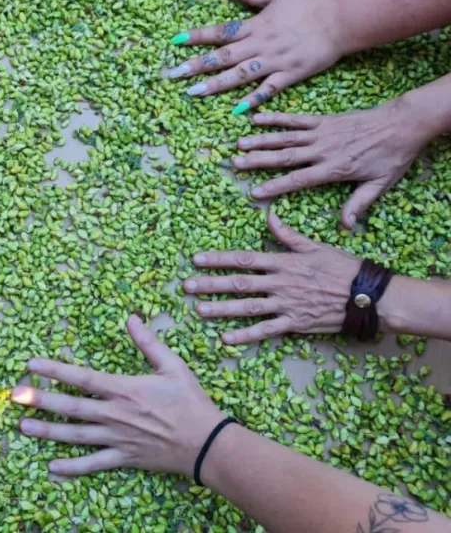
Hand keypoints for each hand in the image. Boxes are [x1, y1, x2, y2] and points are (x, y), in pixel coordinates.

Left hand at [11, 316, 224, 476]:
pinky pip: (94, 464)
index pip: (82, 377)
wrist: (208, 443)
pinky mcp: (125, 458)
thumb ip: (148, 342)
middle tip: (15, 396)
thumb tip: (131, 317)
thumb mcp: (173, 366)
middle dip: (41, 400)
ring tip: (23, 426)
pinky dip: (73, 468)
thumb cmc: (191, 402)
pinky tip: (52, 467)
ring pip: (76, 435)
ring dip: (48, 431)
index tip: (32, 363)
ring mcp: (118, 439)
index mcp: (125, 389)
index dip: (55, 370)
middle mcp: (116, 415)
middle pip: (71, 407)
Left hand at [168, 0, 343, 112]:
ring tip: (193, 92)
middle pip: (223, 56)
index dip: (197, 36)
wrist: (339, 21)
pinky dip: (252, 100)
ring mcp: (273, 62)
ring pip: (239, 75)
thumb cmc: (308, 7)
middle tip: (174, 73)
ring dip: (215, 84)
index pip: (220, 31)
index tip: (175, 41)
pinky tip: (235, 110)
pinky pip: (267, 90)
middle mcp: (260, 45)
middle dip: (197, 65)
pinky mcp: (289, 75)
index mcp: (255, 25)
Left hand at [185, 212, 360, 343]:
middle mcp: (280, 283)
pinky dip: (245, 336)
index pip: (243, 259)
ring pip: (247, 307)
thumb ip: (288, 235)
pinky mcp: (295, 325)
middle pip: (238, 283)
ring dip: (220, 309)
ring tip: (198, 310)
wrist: (369, 297)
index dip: (218, 259)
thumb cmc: (344, 268)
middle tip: (186, 287)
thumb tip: (269, 215)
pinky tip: (225, 339)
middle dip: (210, 284)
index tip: (196, 259)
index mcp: (283, 262)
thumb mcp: (315, 246)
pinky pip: (266, 331)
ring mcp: (286, 305)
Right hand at [233, 101, 430, 228]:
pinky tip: (256, 119)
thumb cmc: (392, 156)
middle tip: (235, 164)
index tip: (255, 193)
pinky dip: (275, 118)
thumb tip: (346, 226)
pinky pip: (295, 119)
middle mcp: (323, 150)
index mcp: (334, 169)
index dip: (276, 186)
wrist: (402, 124)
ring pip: (285, 137)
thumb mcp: (380, 184)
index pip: (299, 180)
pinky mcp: (323, 119)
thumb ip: (359, 204)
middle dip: (258, 161)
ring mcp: (321, 133)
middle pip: (285, 157)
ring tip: (239, 143)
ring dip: (261, 140)